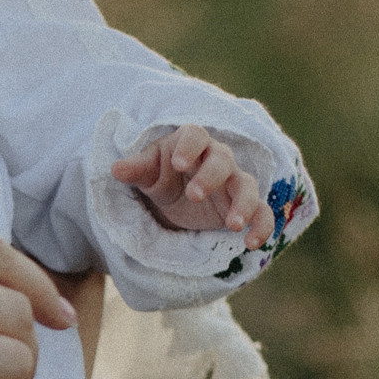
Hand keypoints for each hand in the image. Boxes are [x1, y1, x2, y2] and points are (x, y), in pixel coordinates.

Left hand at [112, 125, 271, 244]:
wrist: (175, 198)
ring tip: (232, 225)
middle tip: (194, 196)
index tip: (179, 163)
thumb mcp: (146, 172)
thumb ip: (136, 168)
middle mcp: (217, 159)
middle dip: (211, 177)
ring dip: (243, 204)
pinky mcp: (243, 206)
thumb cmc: (161, 176)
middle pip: (223, 160)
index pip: (195, 135)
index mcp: (191, 144)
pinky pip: (262, 212)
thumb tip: (115, 168)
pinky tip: (252, 243)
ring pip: (247, 186)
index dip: (189, 146)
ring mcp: (233, 183)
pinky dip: (263, 226)